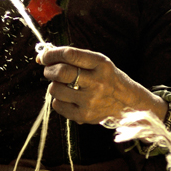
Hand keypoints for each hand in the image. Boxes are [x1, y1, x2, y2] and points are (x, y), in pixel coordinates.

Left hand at [38, 46, 167, 124]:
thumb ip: (74, 58)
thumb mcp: (98, 63)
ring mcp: (91, 100)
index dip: (52, 54)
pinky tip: (68, 98)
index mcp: (101, 64)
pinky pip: (57, 105)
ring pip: (55, 89)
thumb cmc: (107, 79)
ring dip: (54, 85)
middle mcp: (97, 82)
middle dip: (49, 70)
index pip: (70, 54)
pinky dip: (58, 100)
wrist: (127, 104)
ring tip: (62, 85)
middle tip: (49, 70)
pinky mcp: (85, 115)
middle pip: (61, 73)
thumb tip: (42, 56)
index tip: (44, 56)